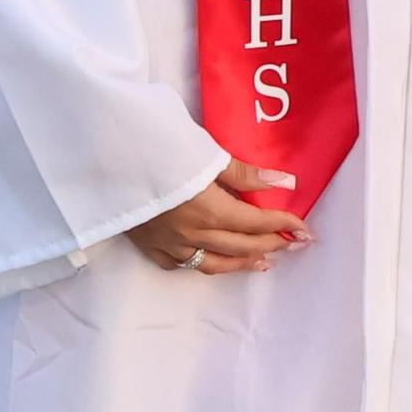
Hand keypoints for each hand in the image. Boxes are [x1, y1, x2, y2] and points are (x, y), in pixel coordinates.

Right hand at [125, 156, 314, 275]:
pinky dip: (205, 263)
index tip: (305, 229)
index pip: (256, 223)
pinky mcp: (149, 247)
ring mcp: (169, 245)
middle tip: (294, 244)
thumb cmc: (159, 147)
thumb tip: (286, 182)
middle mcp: (193, 234)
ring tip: (264, 262)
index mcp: (210, 210)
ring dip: (243, 262)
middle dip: (272, 244)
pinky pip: (182, 264)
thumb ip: (244, 173)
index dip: (283, 225)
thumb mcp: (206, 153)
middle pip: (241, 246)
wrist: (106, 160)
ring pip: (214, 263)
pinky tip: (213, 260)